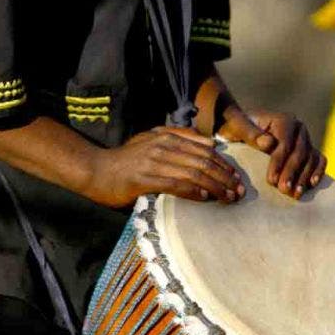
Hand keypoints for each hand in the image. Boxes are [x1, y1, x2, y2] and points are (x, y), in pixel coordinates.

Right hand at [89, 127, 243, 207]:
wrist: (95, 170)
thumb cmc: (125, 160)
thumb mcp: (151, 140)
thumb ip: (178, 138)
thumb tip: (209, 144)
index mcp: (167, 136)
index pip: (205, 149)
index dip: (224, 164)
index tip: (236, 178)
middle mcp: (162, 146)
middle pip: (204, 162)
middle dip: (225, 177)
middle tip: (239, 191)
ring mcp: (153, 162)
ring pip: (194, 173)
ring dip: (215, 187)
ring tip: (228, 198)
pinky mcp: (144, 179)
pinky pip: (175, 185)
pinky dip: (193, 192)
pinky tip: (205, 198)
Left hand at [217, 107, 326, 198]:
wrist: (244, 132)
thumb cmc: (238, 130)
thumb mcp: (237, 129)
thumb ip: (251, 134)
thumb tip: (269, 144)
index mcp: (283, 120)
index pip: (285, 142)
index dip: (279, 162)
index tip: (271, 180)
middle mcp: (298, 128)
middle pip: (300, 152)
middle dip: (291, 173)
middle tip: (283, 190)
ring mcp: (306, 139)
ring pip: (310, 158)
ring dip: (304, 177)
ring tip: (294, 194)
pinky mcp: (310, 150)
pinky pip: (319, 160)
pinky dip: (318, 172)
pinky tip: (311, 185)